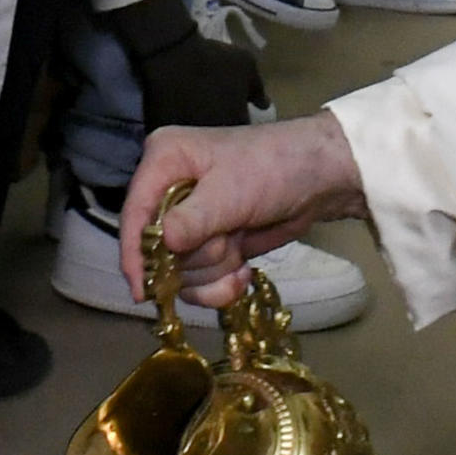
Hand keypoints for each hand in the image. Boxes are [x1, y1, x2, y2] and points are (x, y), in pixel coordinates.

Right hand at [121, 112, 365, 307]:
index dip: (134, 254)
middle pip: (157, 251)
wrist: (321, 178)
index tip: (142, 291)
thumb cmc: (274, 168)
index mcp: (163, 164)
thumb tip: (162, 244)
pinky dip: (222, 284)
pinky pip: (200, 283)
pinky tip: (243, 269)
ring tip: (240, 246)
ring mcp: (190, 223)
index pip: (133, 215)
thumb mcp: (231, 192)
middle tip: (228, 239)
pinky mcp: (210, 245)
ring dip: (214, 270)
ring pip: (180, 273)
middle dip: (196, 258)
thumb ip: (192, 220)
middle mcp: (169, 193)